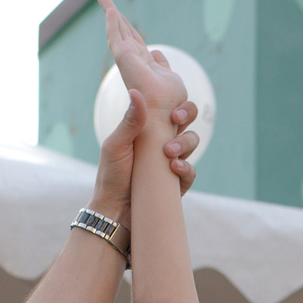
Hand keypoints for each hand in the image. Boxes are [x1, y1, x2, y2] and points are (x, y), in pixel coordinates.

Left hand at [91, 85, 198, 214]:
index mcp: (149, 130)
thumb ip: (130, 120)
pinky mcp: (176, 184)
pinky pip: (190, 173)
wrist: (113, 211)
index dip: (177, 104)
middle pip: (186, 121)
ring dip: (186, 143)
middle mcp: (162, 142)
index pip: (169, 108)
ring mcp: (171, 162)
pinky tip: (174, 168)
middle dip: (188, 116)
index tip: (173, 109)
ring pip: (192, 143)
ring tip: (169, 153)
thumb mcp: (116, 145)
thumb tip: (136, 91)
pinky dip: (186, 169)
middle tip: (176, 120)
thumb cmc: (110, 175)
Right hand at [98, 0, 189, 114]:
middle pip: (126, 37)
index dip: (129, 30)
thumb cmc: (168, 114)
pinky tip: (109, 9)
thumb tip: (156, 52)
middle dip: (117, 20)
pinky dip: (112, 23)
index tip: (123, 19)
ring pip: (119, 34)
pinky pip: (116, 39)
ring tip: (104, 0)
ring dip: (112, 16)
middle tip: (107, 3)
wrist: (158, 130)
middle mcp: (135, 66)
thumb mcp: (172, 83)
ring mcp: (129, 64)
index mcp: (145, 69)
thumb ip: (163, 67)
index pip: (136, 45)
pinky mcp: (125, 61)